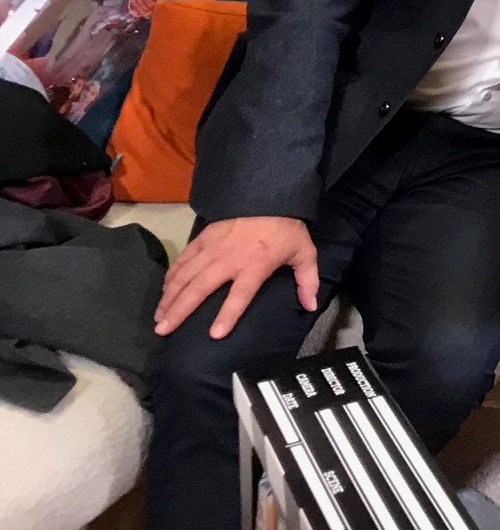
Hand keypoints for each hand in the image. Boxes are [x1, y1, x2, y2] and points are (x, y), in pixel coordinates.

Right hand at [155, 216, 317, 339]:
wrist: (270, 195)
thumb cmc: (287, 229)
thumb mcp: (304, 253)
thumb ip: (307, 280)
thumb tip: (310, 306)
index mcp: (255, 265)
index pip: (240, 295)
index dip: (228, 315)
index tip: (214, 334)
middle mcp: (229, 259)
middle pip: (200, 288)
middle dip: (180, 310)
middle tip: (163, 330)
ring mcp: (213, 247)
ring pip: (186, 275)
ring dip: (170, 296)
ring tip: (158, 316)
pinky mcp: (203, 237)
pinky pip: (183, 258)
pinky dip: (172, 274)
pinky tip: (164, 290)